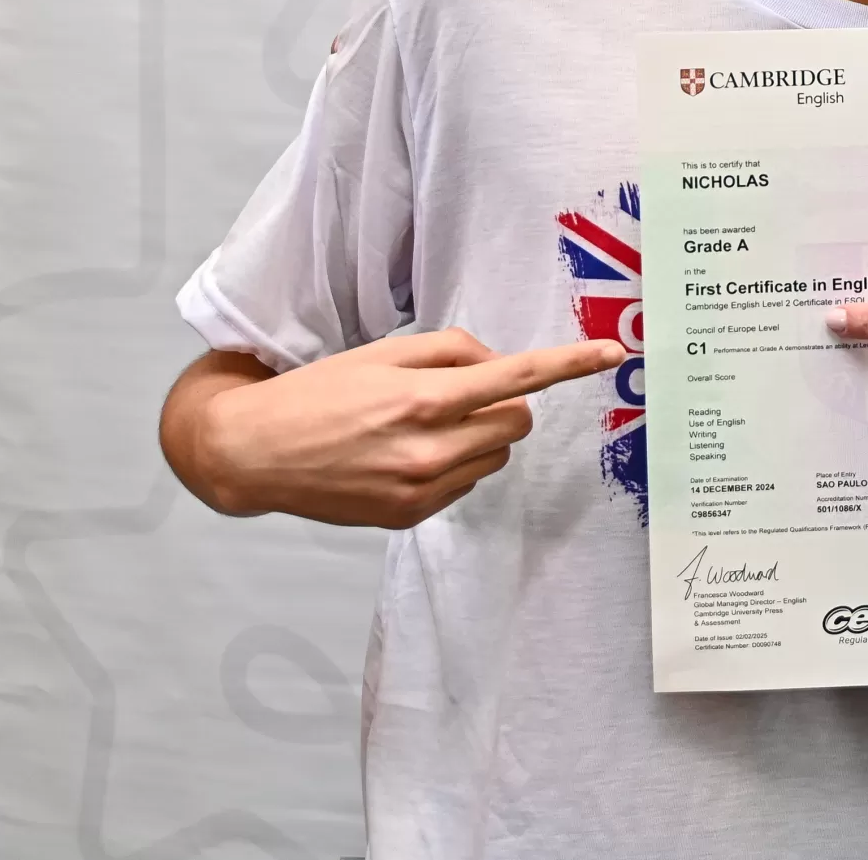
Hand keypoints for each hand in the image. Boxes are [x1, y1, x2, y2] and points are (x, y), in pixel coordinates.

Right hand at [164, 329, 625, 529]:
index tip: (612, 352)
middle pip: (515, 420)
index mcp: (422, 398)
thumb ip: (449, 350)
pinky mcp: (410, 516)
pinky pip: (466, 483)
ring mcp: (420, 489)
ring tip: (420, 424)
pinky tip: (405, 454)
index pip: (515, 378)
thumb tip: (497, 364)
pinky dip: (453, 464)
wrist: (255, 453)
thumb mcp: (382, 351)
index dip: (570, 363)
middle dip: (501, 402)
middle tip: (455, 393)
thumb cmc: (319, 393)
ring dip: (478, 434)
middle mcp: (428, 448)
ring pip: (495, 454)